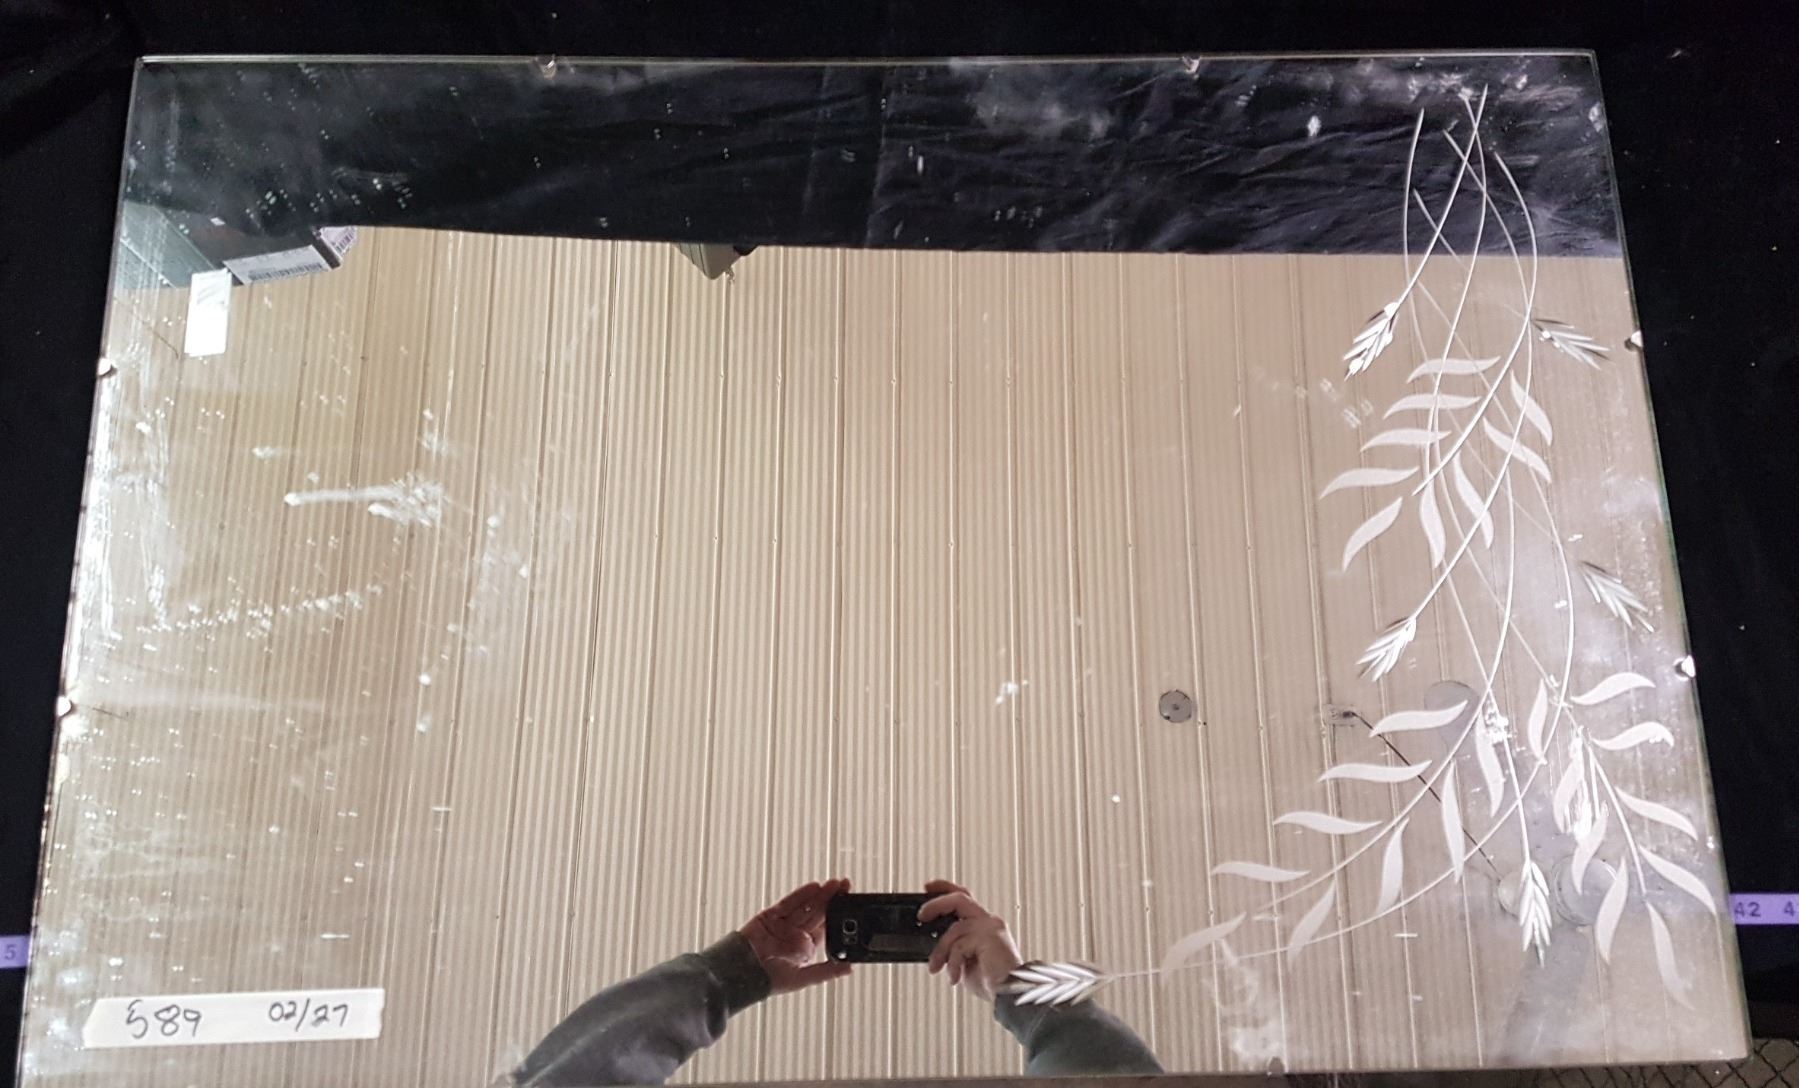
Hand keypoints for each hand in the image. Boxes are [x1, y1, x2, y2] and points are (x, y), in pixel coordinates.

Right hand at [739, 878, 853, 994]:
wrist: (741, 973)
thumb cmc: (769, 981)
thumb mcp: (802, 978)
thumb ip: (826, 971)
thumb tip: (850, 968)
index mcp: (805, 948)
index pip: (825, 928)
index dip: (837, 915)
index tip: (849, 902)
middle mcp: (796, 934)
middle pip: (817, 913)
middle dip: (831, 899)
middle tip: (844, 885)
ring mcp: (783, 924)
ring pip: (805, 906)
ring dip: (819, 895)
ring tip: (833, 884)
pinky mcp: (770, 916)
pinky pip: (788, 904)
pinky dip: (800, 895)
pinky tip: (813, 887)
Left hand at [920, 879, 1022, 1001]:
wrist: (1009, 995)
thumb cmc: (991, 981)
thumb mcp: (963, 961)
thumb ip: (952, 948)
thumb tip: (932, 946)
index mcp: (984, 924)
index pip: (963, 898)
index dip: (944, 889)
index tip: (927, 887)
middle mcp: (989, 921)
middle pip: (959, 898)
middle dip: (936, 904)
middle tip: (921, 915)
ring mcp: (991, 927)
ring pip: (955, 927)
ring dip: (941, 950)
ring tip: (936, 967)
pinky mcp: (989, 937)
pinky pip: (960, 944)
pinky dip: (952, 962)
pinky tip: (954, 976)